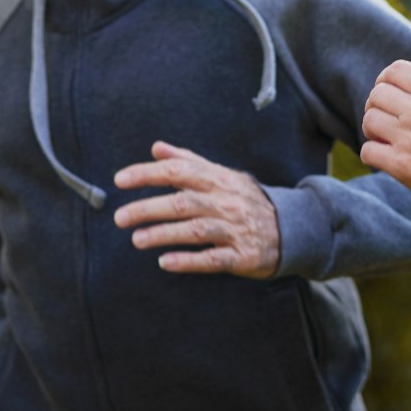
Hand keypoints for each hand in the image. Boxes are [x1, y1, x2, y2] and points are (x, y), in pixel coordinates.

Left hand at [112, 141, 280, 277]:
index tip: (120, 180)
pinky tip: (165, 262)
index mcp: (218, 180)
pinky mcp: (242, 255)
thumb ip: (189, 161)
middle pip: (183, 202)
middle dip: (148, 208)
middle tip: (120, 217)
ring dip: (164, 234)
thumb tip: (156, 147)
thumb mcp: (222, 175)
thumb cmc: (246, 201)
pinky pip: (213, 259)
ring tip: (137, 239)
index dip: (148, 174)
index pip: (179, 171)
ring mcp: (235, 229)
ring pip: (195, 230)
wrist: (291, 228)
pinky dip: (188, 261)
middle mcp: (226, 202)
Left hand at [359, 57, 410, 223]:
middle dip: (378, 103)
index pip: (395, 71)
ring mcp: (408, 139)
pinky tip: (386, 157)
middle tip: (387, 117)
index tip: (390, 92)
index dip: (386, 79)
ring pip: (369, 120)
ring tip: (386, 137)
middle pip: (377, 94)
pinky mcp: (402, 166)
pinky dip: (372, 154)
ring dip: (373, 128)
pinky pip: (368, 152)